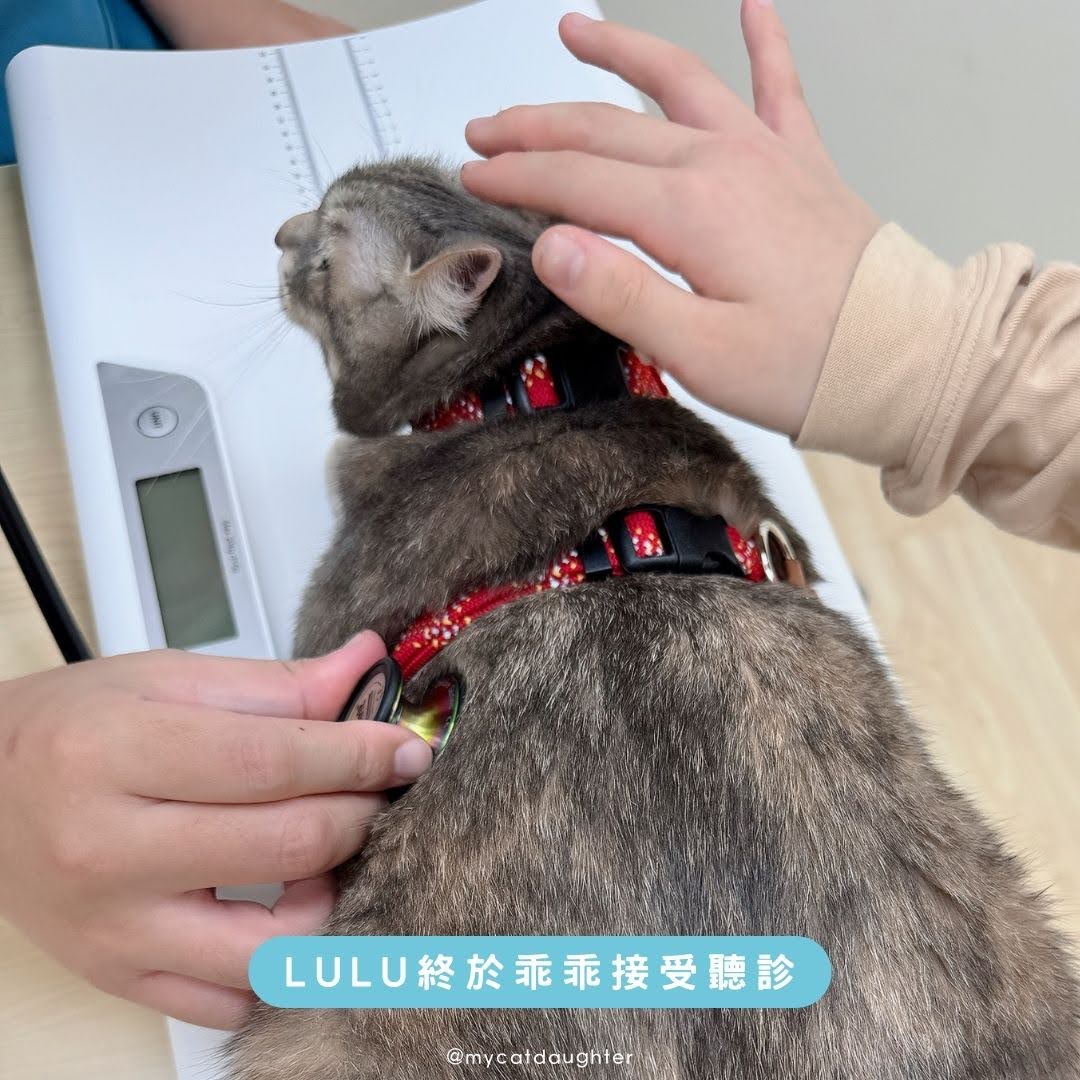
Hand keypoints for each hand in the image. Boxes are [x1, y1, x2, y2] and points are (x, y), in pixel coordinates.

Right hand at [0, 635, 429, 1028]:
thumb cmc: (75, 729)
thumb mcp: (169, 680)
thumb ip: (277, 684)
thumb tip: (365, 667)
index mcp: (117, 755)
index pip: (272, 763)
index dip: (358, 756)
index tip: (406, 751)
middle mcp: (109, 852)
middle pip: (286, 848)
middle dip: (359, 816)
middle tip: (378, 792)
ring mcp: (114, 930)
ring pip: (270, 949)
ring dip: (330, 899)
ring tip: (327, 854)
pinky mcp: (120, 978)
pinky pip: (228, 1002)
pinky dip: (279, 966)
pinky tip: (284, 912)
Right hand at [462, 3, 880, 437]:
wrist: (908, 358)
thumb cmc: (808, 367)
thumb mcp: (699, 354)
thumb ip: (621, 295)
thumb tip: (551, 245)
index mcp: (688, 212)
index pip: (575, 181)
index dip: (516, 177)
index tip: (472, 176)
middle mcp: (722, 164)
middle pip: (606, 128)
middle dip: (536, 127)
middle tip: (486, 130)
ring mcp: (764, 154)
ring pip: (674, 83)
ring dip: (618, 54)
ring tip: (572, 31)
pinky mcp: (800, 164)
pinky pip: (779, 84)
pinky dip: (765, 40)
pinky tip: (755, 1)